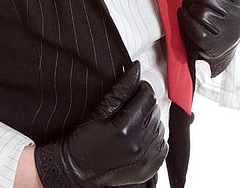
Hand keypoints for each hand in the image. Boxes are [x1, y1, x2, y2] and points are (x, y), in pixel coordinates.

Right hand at [34, 60, 167, 186]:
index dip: (142, 88)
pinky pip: (162, 144)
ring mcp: (145, 158)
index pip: (147, 97)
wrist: (77, 172)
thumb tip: (136, 67)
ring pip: (159, 126)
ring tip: (133, 122)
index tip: (135, 89)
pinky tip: (139, 136)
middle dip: (145, 104)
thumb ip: (121, 89)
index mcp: (125, 128)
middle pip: (155, 110)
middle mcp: (138, 144)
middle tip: (131, 106)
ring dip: (149, 120)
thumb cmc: (84, 140)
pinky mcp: (150, 168)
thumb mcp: (99, 111)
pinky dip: (153, 138)